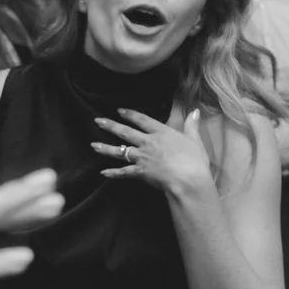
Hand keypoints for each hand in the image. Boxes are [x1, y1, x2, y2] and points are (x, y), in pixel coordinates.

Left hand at [93, 108, 212, 194]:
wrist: (188, 178)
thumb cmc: (194, 160)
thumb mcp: (195, 140)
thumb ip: (191, 125)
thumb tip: (195, 111)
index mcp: (162, 133)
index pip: (143, 120)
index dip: (130, 114)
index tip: (119, 110)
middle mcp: (148, 142)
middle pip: (126, 132)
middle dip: (110, 126)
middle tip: (97, 121)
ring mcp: (142, 157)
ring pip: (120, 151)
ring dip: (105, 148)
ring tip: (93, 145)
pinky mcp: (140, 171)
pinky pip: (123, 172)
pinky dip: (113, 173)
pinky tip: (103, 173)